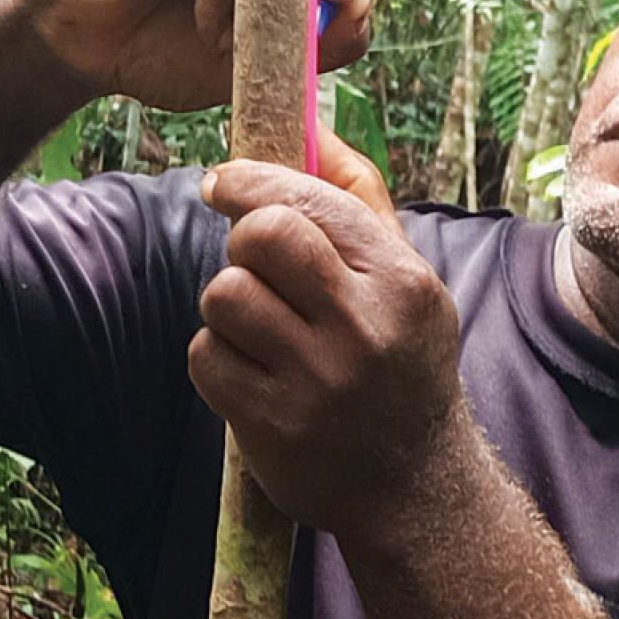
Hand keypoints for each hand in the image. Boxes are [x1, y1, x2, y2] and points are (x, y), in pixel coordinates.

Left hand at [187, 129, 470, 546]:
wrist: (414, 489)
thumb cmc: (403, 366)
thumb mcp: (407, 283)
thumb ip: (362, 202)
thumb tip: (314, 129)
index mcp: (400, 282)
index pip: (309, 200)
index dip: (250, 182)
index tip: (221, 182)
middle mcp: (363, 329)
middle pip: (261, 236)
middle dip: (242, 242)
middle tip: (255, 267)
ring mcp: (316, 381)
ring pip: (223, 295)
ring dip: (228, 307)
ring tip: (262, 332)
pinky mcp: (271, 425)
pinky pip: (205, 356)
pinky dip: (216, 359)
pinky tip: (252, 376)